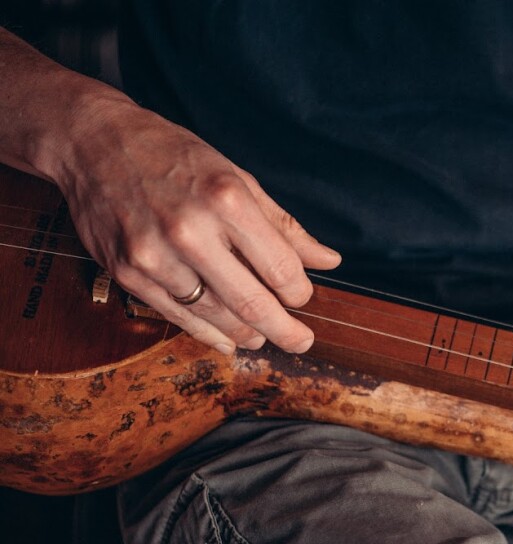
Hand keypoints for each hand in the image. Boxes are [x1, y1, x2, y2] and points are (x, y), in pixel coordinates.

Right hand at [59, 95, 340, 354]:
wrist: (94, 143)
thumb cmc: (174, 157)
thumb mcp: (238, 178)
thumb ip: (284, 225)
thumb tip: (328, 260)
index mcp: (227, 200)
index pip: (280, 267)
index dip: (299, 292)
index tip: (303, 297)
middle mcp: (190, 231)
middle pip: (251, 302)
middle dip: (285, 330)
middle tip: (302, 342)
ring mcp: (154, 256)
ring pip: (215, 316)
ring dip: (247, 334)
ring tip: (263, 337)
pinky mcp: (127, 274)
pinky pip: (177, 317)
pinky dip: (208, 334)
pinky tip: (228, 340)